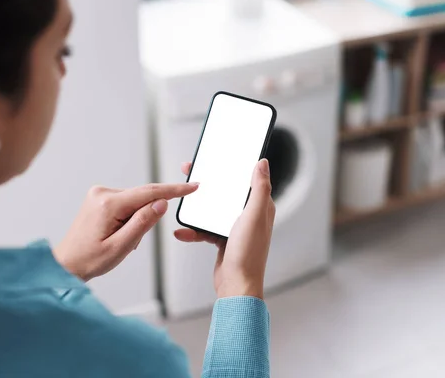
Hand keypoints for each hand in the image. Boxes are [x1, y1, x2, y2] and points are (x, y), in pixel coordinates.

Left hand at [54, 182, 198, 280]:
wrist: (67, 263)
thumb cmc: (90, 259)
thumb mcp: (122, 246)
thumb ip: (143, 223)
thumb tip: (161, 203)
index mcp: (108, 204)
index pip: (149, 192)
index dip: (174, 190)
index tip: (191, 186)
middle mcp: (103, 193)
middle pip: (143, 197)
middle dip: (147, 216)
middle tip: (134, 240)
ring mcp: (100, 194)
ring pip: (136, 201)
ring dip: (137, 219)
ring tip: (122, 240)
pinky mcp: (101, 198)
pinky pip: (127, 203)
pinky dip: (130, 217)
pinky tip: (119, 232)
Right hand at [174, 159, 274, 299]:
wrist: (236, 286)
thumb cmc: (248, 254)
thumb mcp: (254, 216)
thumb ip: (259, 189)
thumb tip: (263, 163)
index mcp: (260, 206)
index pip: (246, 179)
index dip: (232, 167)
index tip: (216, 157)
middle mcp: (248, 215)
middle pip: (225, 192)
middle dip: (209, 183)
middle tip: (191, 172)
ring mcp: (234, 227)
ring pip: (212, 209)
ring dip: (197, 207)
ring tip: (182, 202)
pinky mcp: (222, 239)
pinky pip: (204, 229)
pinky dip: (192, 230)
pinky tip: (181, 231)